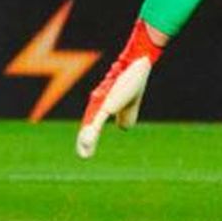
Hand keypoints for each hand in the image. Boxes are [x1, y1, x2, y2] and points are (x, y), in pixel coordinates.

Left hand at [77, 19, 162, 157]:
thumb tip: (122, 127)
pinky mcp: (107, 103)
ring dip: (88, 138)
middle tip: (83, 155)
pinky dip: (92, 130)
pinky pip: (98, 118)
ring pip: (92, 124)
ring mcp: (103, 104)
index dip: (89, 136)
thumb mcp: (131, 103)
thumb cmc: (133, 81)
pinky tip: (88, 140)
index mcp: (104, 105)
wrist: (138, 65)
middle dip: (86, 140)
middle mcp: (100, 104)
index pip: (93, 122)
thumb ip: (127, 115)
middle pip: (90, 124)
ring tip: (83, 153)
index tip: (85, 151)